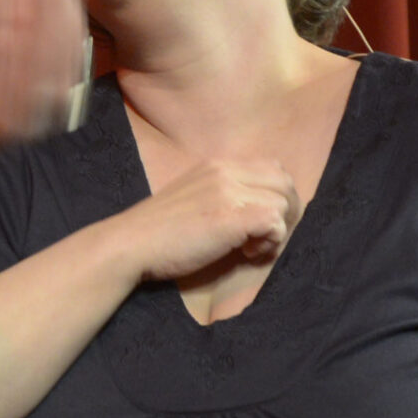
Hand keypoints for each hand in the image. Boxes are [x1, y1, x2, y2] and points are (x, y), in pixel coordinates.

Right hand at [114, 159, 301, 283]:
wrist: (131, 244)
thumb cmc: (159, 232)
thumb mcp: (194, 197)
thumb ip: (222, 194)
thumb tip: (257, 210)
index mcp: (217, 165)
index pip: (272, 168)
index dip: (276, 197)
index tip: (260, 223)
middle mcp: (225, 171)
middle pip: (284, 182)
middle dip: (286, 213)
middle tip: (264, 238)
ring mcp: (228, 191)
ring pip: (283, 203)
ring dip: (275, 231)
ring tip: (249, 247)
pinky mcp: (231, 216)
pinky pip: (274, 222)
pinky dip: (269, 242)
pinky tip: (245, 252)